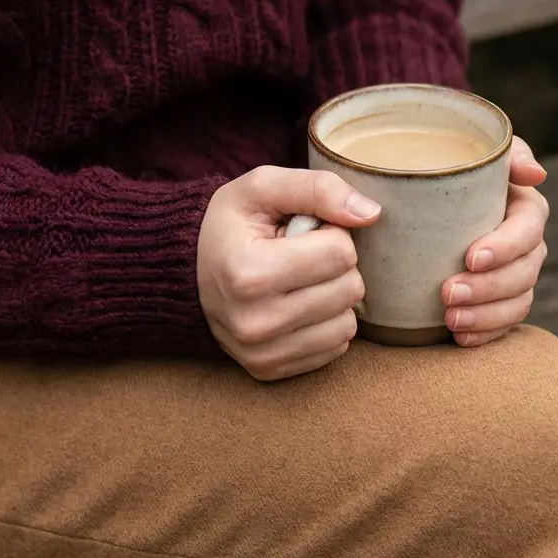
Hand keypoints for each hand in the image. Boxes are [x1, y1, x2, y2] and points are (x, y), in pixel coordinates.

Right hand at [197, 166, 380, 379]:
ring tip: (301, 282)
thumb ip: (318, 188)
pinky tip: (298, 307)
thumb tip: (371, 213)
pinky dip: (325, 324)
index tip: (303, 234)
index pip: (341, 253)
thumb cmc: (230, 226)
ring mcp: (261, 352)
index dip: (330, 234)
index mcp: (250, 273)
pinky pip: (335, 349)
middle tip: (302, 258)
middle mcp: (254, 322)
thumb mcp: (263, 187)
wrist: (186, 274)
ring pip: (348, 324)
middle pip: (349, 289)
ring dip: (334, 297)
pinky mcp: (269, 370)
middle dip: (336, 266)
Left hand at [441, 136, 548, 346]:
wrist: (397, 195)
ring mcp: (512, 271)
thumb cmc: (428, 163)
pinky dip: (485, 333)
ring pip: (518, 300)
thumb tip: (535, 174)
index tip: (470, 257)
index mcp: (519, 200)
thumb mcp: (455, 145)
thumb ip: (502, 151)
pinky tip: (459, 337)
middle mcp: (522, 238)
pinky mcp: (495, 298)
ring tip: (450, 321)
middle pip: (525, 269)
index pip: (529, 224)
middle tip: (448, 294)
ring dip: (487, 315)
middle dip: (490, 288)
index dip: (505, 245)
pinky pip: (504, 322)